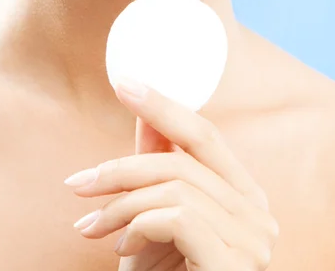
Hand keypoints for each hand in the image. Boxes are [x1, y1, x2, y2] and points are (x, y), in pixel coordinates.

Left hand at [64, 77, 278, 270]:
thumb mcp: (155, 218)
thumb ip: (157, 164)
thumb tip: (144, 109)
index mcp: (242, 194)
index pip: (205, 134)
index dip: (165, 104)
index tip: (124, 82)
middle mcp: (257, 213)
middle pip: (184, 159)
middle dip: (122, 166)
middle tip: (77, 183)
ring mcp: (253, 241)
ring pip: (175, 188)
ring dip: (120, 204)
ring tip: (90, 228)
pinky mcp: (235, 266)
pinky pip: (180, 218)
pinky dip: (138, 224)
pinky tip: (121, 248)